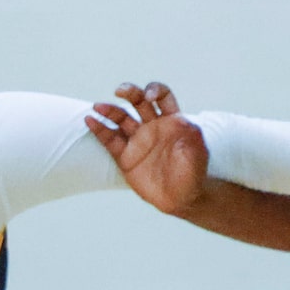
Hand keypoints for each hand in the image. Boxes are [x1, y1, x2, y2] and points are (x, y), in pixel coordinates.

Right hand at [89, 82, 210, 215]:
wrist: (182, 198)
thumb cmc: (194, 174)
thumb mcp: (199, 154)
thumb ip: (192, 137)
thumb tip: (184, 121)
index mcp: (172, 120)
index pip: (163, 96)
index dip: (155, 90)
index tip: (150, 97)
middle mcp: (153, 125)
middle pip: (138, 101)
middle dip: (130, 92)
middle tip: (120, 91)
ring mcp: (138, 140)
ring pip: (121, 118)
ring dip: (109, 110)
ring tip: (98, 106)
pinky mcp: (125, 156)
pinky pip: (110, 139)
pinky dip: (99, 129)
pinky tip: (90, 120)